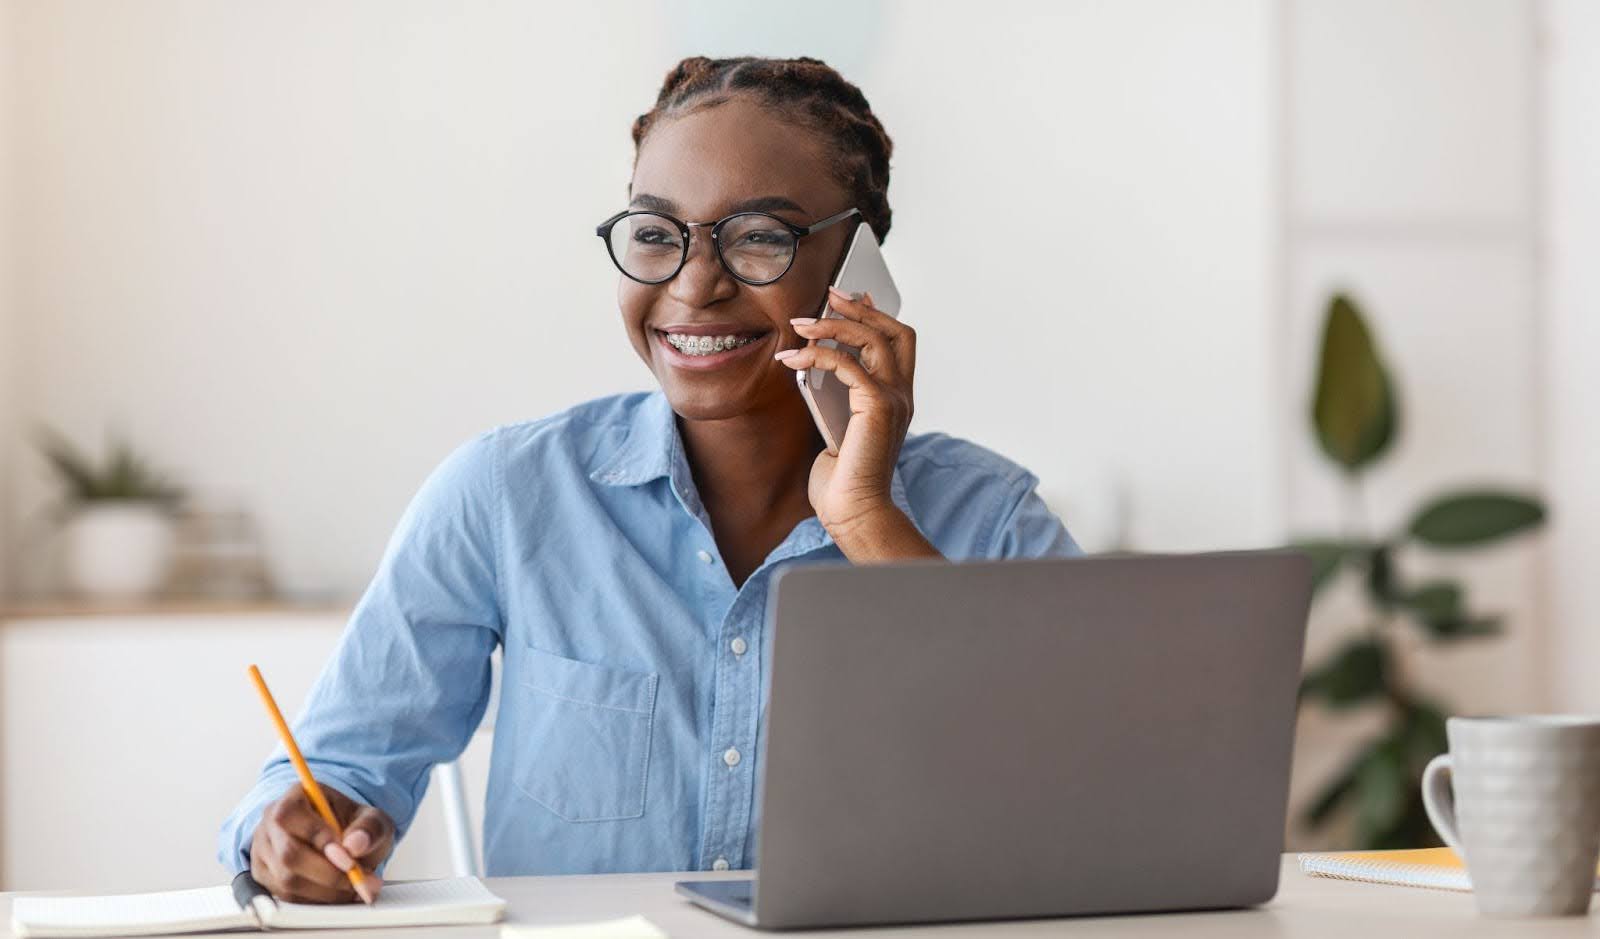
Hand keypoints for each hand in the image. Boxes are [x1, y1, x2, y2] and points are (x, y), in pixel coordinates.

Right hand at [250, 782, 393, 903]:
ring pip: (287, 881)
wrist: (346, 842)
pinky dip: (317, 900)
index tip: (348, 856)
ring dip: (326, 890)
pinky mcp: (267, 879)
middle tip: (358, 878)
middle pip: (288, 854)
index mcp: (293, 798)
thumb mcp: (372, 819)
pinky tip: (338, 893)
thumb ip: (369, 828)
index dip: (318, 838)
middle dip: (328, 873)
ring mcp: (264, 853)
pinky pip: (288, 897)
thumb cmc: (354, 827)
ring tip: (355, 886)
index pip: (290, 815)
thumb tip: (355, 845)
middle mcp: (271, 824)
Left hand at [776, 286, 916, 541]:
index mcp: (898, 399)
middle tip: (829, 295)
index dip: (878, 315)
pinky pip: (848, 364)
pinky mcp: (877, 407)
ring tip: (802, 323)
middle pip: (893, 331)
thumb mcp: (837, 425)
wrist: (852, 510)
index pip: (900, 342)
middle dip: (860, 307)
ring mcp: (895, 400)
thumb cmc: (842, 478)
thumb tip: (816, 359)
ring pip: (873, 339)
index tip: (850, 299)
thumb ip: (836, 394)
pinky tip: (793, 357)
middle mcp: (903, 396)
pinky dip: (818, 354)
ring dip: (835, 324)